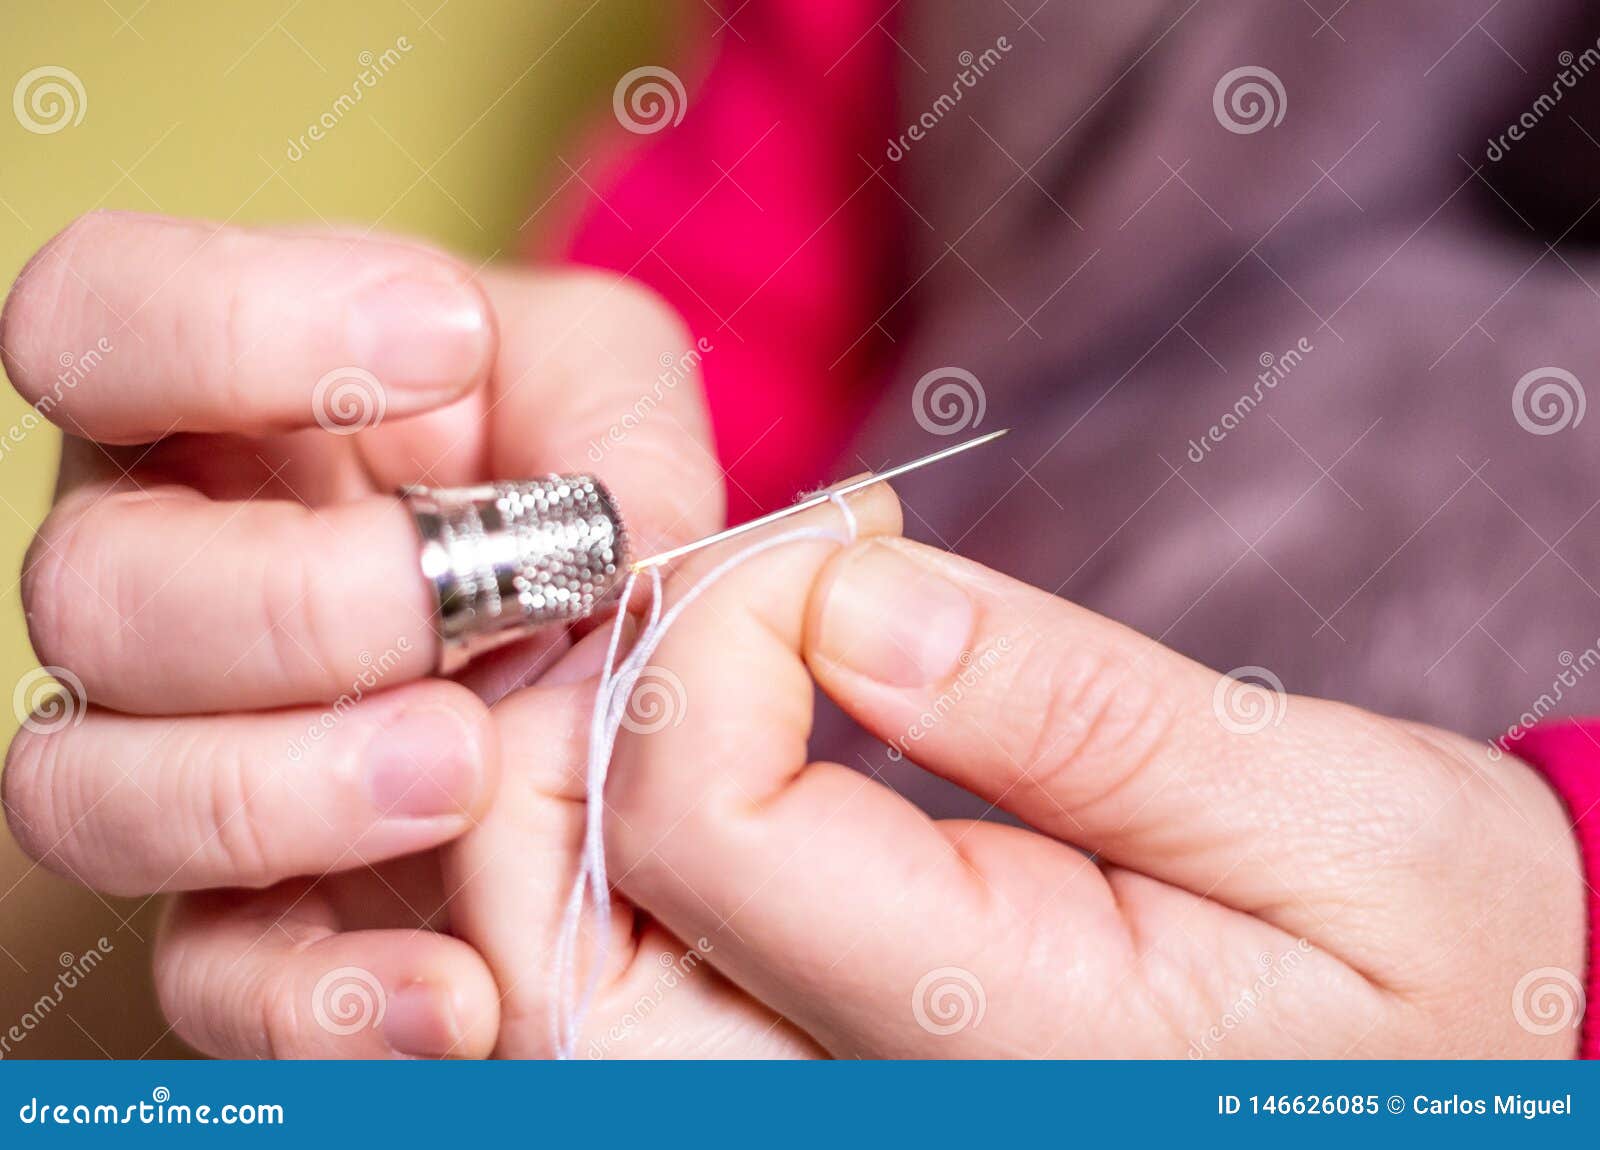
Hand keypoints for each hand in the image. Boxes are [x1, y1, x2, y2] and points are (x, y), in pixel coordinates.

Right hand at [1, 211, 723, 1056]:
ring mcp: (178, 751)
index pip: (92, 315)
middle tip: (470, 610)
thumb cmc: (575, 472)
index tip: (443, 344)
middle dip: (292, 603)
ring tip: (461, 773)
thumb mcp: (615, 399)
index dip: (227, 323)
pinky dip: (317, 999)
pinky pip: (208, 975)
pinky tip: (453, 993)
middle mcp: (158, 577)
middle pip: (90, 588)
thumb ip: (614, 415)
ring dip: (278, 789)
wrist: (594, 633)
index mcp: (213, 409)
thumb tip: (609, 529)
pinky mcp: (247, 908)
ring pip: (91, 791)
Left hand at [507, 482, 1582, 1056]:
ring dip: (575, 772)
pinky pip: (621, 976)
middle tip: (725, 583)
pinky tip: (713, 730)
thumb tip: (848, 597)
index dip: (718, 633)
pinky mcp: (800, 1079)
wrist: (1449, 1068)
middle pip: (553, 934)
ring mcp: (806, 1107)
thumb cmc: (1432, 959)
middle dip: (579, 720)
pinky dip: (614, 832)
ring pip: (552, 966)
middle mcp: (846, 1108)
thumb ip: (1075, 717)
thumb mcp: (1327, 817)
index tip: (843, 533)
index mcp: (984, 1047)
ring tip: (717, 639)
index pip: (701, 829)